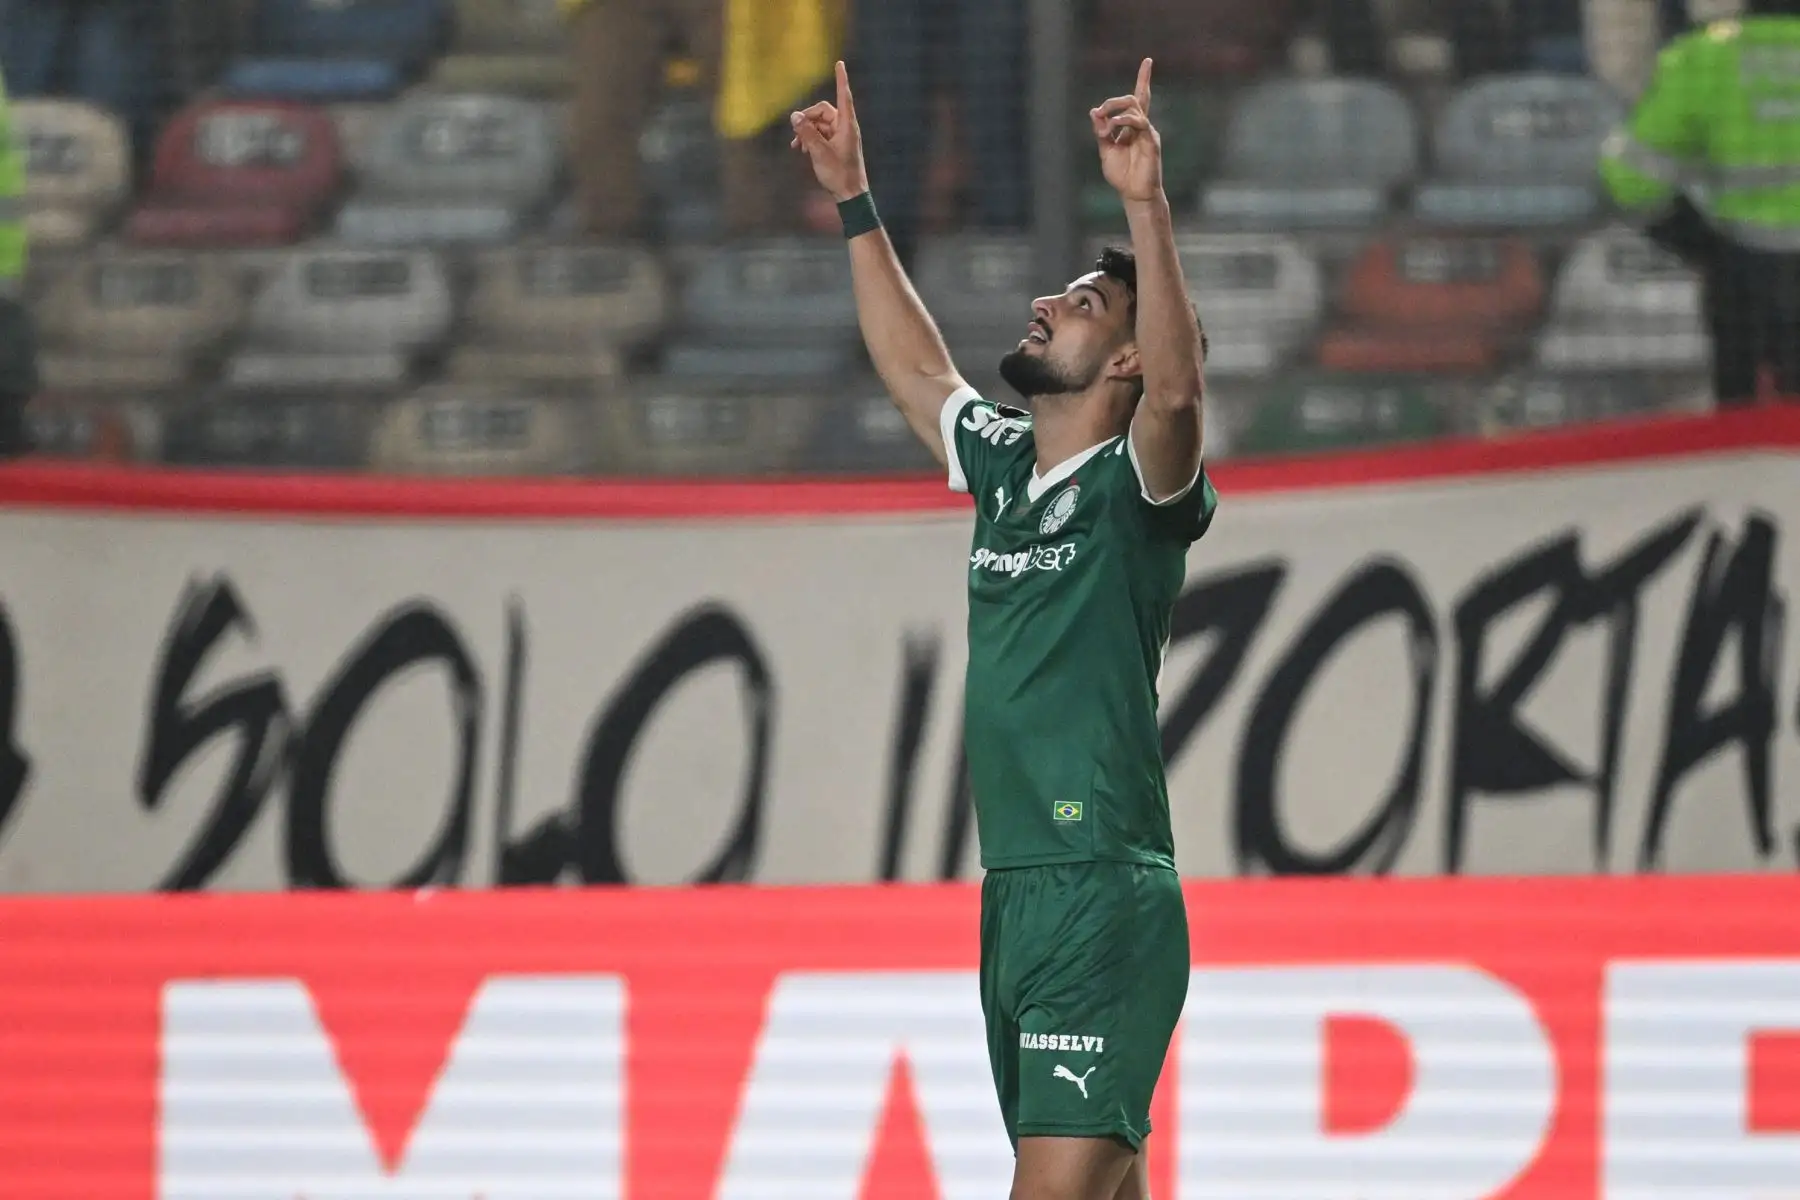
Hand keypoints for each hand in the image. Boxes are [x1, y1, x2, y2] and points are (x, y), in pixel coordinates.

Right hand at [791, 60, 869, 202]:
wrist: (850, 195)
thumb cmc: (839, 174)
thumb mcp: (819, 153)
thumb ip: (806, 133)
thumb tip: (794, 116)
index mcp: (847, 125)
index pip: (844, 96)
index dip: (841, 79)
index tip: (840, 63)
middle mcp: (845, 128)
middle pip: (823, 111)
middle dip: (807, 118)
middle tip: (795, 130)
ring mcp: (840, 137)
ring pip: (819, 124)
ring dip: (806, 131)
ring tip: (797, 146)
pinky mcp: (836, 146)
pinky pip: (820, 135)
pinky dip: (810, 139)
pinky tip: (801, 149)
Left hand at [1092, 58, 1162, 204]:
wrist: (1134, 194)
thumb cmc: (1122, 175)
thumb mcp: (1105, 151)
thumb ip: (1101, 132)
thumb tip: (1094, 112)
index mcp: (1132, 127)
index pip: (1139, 98)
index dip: (1144, 79)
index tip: (1148, 61)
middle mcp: (1142, 126)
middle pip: (1133, 98)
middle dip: (1113, 100)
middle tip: (1100, 111)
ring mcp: (1148, 132)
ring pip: (1134, 107)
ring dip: (1114, 111)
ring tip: (1105, 127)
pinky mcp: (1151, 141)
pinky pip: (1139, 122)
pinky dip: (1123, 121)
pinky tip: (1113, 129)